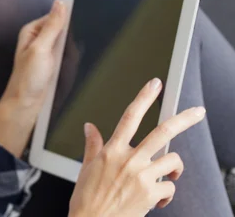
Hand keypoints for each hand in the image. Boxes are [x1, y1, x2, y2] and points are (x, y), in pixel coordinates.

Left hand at [0, 0, 66, 157]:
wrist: (26, 104)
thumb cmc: (27, 78)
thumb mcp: (41, 48)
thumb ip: (52, 25)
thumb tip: (60, 3)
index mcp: (32, 30)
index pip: (57, 15)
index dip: (68, 22)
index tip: (72, 33)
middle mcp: (39, 38)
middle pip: (67, 32)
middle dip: (69, 45)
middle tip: (60, 58)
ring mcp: (47, 51)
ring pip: (71, 47)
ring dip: (69, 58)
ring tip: (58, 69)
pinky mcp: (54, 63)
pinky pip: (70, 59)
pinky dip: (69, 65)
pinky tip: (61, 74)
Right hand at [69, 78, 206, 216]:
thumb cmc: (87, 198)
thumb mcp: (86, 166)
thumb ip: (93, 144)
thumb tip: (89, 126)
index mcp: (112, 150)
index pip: (130, 116)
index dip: (144, 97)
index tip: (154, 85)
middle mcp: (129, 159)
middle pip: (162, 132)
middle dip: (184, 119)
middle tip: (198, 112)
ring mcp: (142, 176)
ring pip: (172, 161)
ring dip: (173, 168)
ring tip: (167, 175)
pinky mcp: (151, 194)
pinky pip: (170, 188)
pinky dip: (167, 194)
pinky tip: (157, 199)